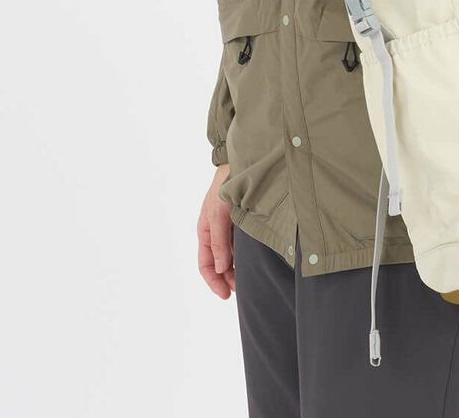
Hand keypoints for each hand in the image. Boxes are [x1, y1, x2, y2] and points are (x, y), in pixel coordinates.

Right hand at [198, 163, 235, 298]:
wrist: (241, 164)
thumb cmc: (225, 187)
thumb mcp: (218, 214)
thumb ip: (219, 241)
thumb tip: (221, 269)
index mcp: (205, 231)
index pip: (205, 264)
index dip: (214, 282)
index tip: (226, 295)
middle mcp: (216, 232)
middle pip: (219, 264)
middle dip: (227, 279)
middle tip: (241, 289)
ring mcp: (230, 228)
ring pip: (231, 257)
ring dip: (237, 269)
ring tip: (248, 279)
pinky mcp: (243, 223)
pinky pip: (241, 246)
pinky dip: (244, 257)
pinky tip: (253, 262)